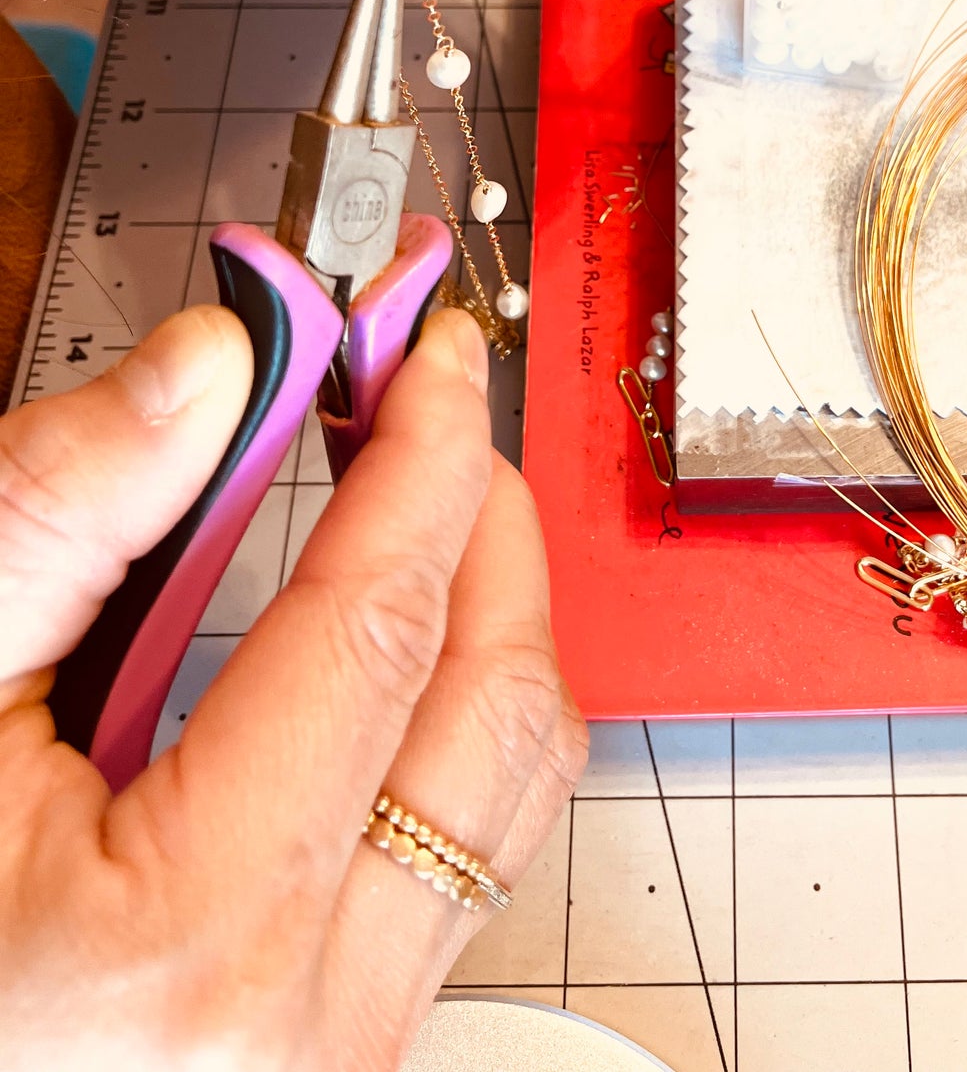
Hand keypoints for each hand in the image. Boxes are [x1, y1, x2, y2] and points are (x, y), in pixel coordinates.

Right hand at [0, 305, 585, 1071]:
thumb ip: (58, 519)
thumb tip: (208, 372)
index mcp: (184, 944)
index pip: (377, 628)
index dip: (420, 459)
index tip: (426, 359)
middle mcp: (304, 1027)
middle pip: (494, 700)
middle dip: (480, 521)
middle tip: (423, 415)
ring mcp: (345, 1056)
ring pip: (513, 784)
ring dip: (486, 616)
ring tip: (414, 515)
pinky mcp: (351, 1053)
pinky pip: (473, 855)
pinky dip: (456, 721)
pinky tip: (387, 653)